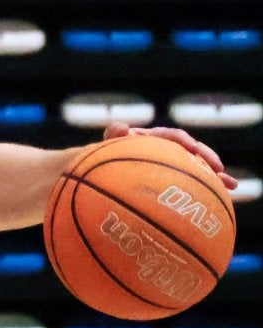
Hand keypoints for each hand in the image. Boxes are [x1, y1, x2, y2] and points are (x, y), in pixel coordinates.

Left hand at [104, 122, 238, 190]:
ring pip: (196, 168)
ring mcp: (169, 165)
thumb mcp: (105, 145)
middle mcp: (164, 150)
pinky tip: (221, 200)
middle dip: (207, 159)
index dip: (185, 142)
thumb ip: (112, 134)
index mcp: (151, 139)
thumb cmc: (101, 156)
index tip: (193, 150)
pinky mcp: (171, 180)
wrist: (97, 169)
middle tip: (219, 169)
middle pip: (191, 152)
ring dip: (214, 175)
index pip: (172, 136)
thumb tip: (121, 127)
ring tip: (231, 184)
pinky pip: (191, 183)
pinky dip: (205, 190)